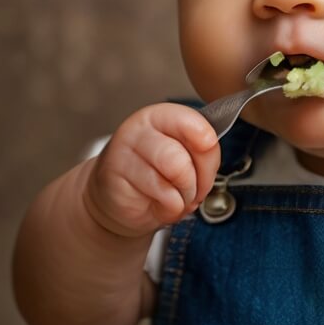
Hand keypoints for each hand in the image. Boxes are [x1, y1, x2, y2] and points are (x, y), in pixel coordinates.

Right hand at [85, 103, 219, 236]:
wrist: (120, 199)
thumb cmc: (158, 174)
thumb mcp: (189, 157)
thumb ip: (203, 150)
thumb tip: (209, 146)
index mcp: (161, 116)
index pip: (190, 121)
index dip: (207, 146)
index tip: (207, 157)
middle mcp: (140, 130)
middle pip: (182, 155)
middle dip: (199, 180)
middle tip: (193, 188)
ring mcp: (123, 153)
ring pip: (176, 173)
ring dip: (185, 195)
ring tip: (177, 197)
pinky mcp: (114, 180)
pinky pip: (164, 197)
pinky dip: (171, 208)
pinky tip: (158, 204)